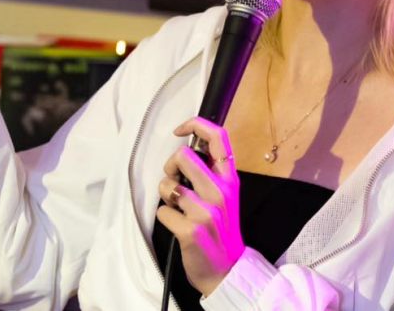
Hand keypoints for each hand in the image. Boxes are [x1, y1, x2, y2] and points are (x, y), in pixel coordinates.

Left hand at [157, 117, 243, 296]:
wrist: (227, 270)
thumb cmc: (222, 230)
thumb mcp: (227, 196)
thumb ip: (212, 172)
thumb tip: (187, 150)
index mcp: (230, 180)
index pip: (218, 137)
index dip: (195, 124)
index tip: (180, 130)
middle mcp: (221, 192)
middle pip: (183, 156)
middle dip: (170, 166)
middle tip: (175, 182)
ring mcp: (206, 212)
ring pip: (167, 185)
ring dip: (165, 195)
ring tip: (177, 207)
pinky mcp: (191, 230)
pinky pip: (162, 211)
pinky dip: (165, 217)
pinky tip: (177, 225)